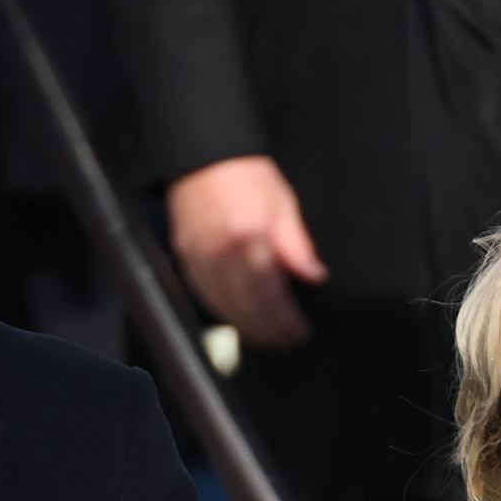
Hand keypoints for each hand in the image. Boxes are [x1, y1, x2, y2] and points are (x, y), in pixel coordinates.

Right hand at [165, 156, 327, 348]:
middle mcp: (222, 254)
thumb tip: (314, 275)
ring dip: (248, 328)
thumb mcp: (282, 203)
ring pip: (225, 307)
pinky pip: (206, 297)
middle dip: (269, 329)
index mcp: (250, 238)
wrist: (201, 157)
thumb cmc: (244, 174)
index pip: (271, 292)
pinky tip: (239, 321)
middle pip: (247, 306)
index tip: (300, 331)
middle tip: (287, 343)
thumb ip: (297, 245)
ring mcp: (200, 259)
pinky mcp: (186, 259)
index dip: (286, 318)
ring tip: (268, 340)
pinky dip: (225, 314)